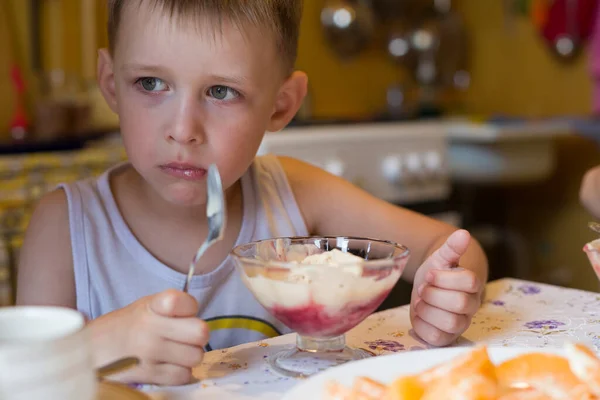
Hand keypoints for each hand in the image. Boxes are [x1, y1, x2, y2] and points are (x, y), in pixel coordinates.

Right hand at [88, 289, 208, 384]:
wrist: (90, 351)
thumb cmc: (125, 327)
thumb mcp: (145, 307)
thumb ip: (173, 309)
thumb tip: (200, 323)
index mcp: (152, 306)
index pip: (187, 302)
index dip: (190, 308)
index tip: (181, 313)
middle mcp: (150, 328)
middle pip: (200, 333)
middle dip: (196, 336)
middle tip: (184, 337)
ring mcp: (149, 353)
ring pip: (195, 356)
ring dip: (188, 356)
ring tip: (172, 352)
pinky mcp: (148, 375)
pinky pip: (183, 375)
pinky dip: (179, 373)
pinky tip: (165, 365)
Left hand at [410, 229, 482, 346]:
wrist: (427, 289)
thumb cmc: (436, 273)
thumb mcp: (441, 258)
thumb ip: (452, 247)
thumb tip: (464, 233)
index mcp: (472, 285)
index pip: (470, 281)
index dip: (444, 277)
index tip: (430, 274)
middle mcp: (471, 306)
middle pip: (459, 303)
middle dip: (434, 294)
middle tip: (423, 289)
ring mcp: (460, 324)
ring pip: (450, 322)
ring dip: (427, 310)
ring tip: (421, 302)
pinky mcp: (446, 338)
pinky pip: (436, 337)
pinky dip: (421, 325)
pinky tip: (420, 315)